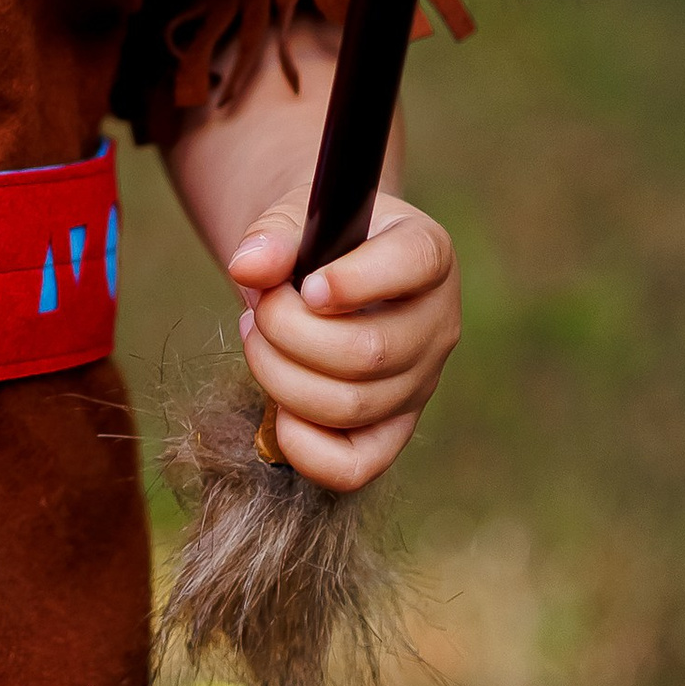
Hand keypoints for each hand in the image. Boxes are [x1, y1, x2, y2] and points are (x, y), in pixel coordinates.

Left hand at [223, 188, 460, 493]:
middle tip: (257, 308)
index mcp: (427, 253)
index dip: (354, 281)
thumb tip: (247, 268)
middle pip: (368, 351)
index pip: (413, 264)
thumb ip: (272, 237)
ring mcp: (421, 382)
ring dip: (280, 376)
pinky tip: (277, 408)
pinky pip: (356, 466)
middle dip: (287, 331)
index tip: (306, 287)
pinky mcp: (394, 429)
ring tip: (256, 339)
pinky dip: (305, 447)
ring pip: (352, 405)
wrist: (323, 276)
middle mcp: (437, 323)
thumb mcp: (294, 218)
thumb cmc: (314, 243)